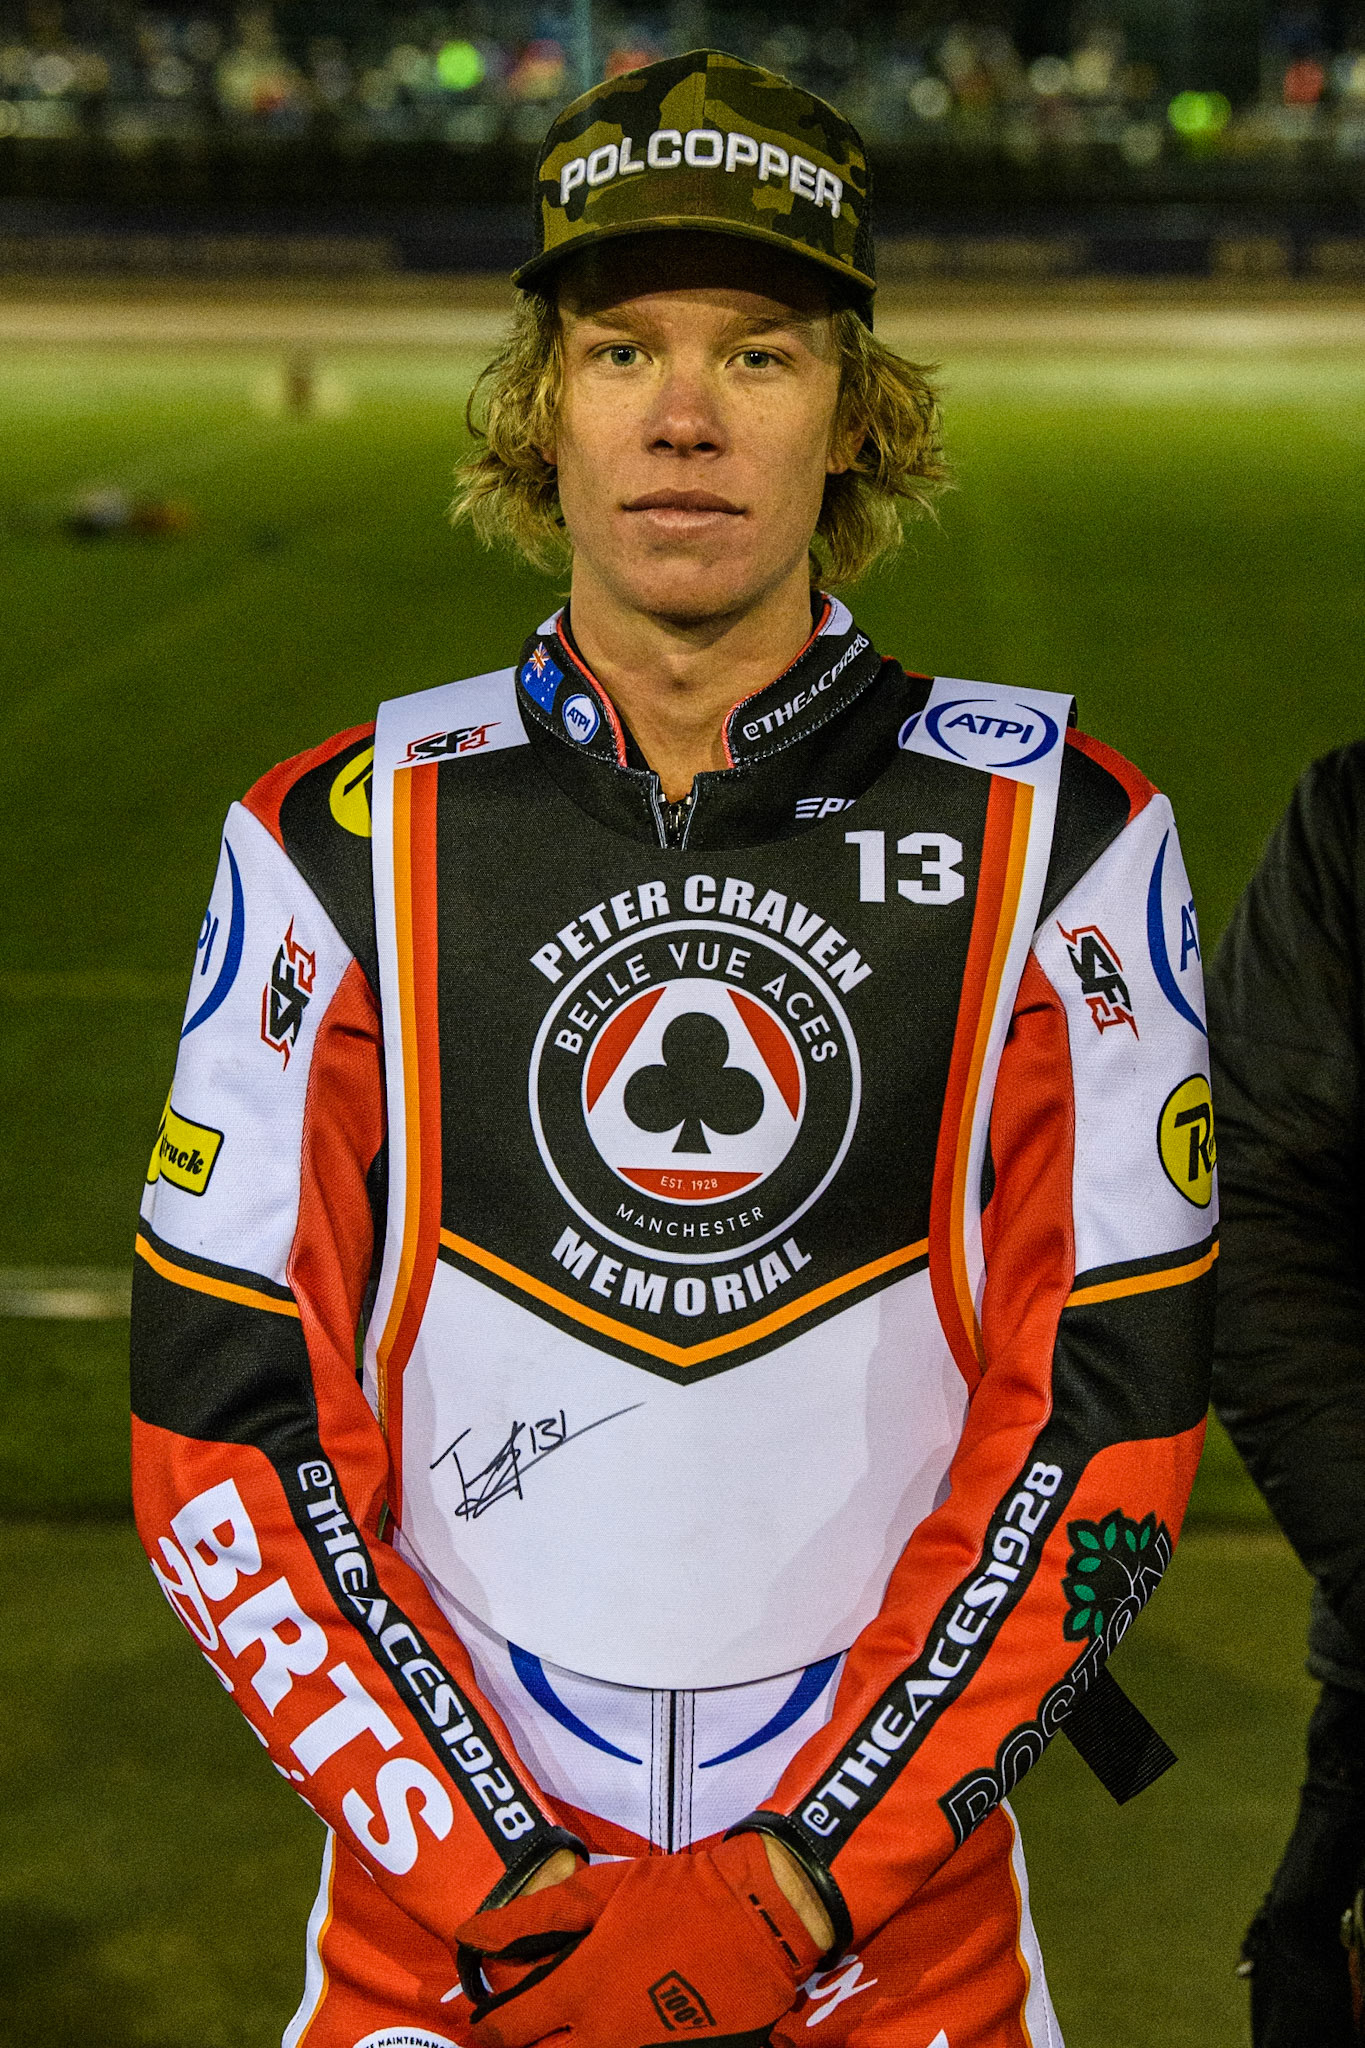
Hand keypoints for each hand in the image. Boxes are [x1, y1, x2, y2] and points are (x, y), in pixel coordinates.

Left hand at [454, 1832, 824, 2047]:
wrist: (756, 1918)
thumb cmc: (676, 1896)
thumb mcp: (601, 1892)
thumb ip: (533, 1918)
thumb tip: (471, 1934)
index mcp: (580, 1990)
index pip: (509, 2030)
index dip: (486, 2031)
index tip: (479, 2026)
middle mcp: (602, 2035)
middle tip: (522, 2032)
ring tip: (566, 2028)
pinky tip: (610, 2027)